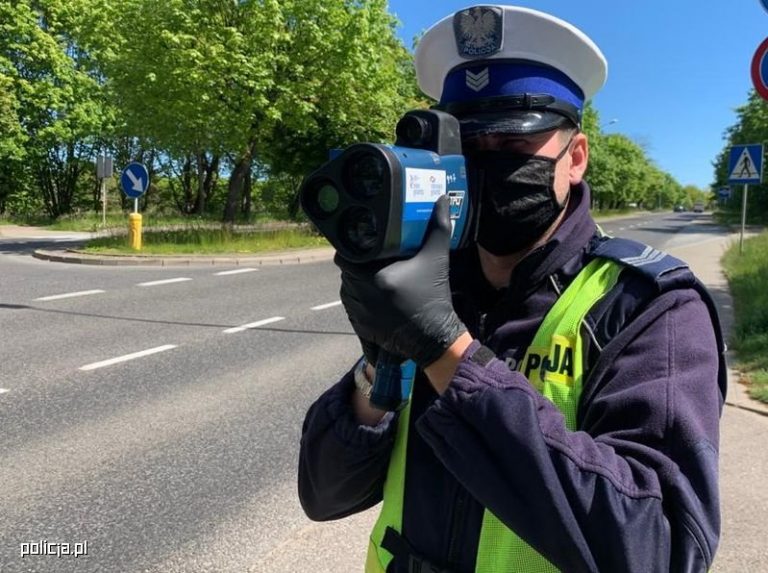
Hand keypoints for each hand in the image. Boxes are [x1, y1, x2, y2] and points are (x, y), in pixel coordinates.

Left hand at [336, 195, 466, 367]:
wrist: (435, 338)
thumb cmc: (434, 296)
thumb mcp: (437, 259)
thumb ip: (438, 228)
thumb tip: (441, 199)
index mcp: (372, 275)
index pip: (344, 256)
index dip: (349, 248)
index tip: (361, 243)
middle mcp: (360, 294)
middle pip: (345, 272)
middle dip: (355, 264)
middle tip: (370, 258)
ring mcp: (358, 312)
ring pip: (346, 289)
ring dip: (355, 281)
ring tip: (372, 275)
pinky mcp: (360, 326)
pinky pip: (351, 307)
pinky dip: (359, 300)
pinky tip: (374, 295)